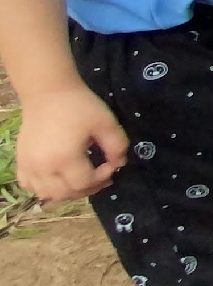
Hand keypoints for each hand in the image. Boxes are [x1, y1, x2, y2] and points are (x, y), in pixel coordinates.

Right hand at [15, 86, 126, 202]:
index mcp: (64, 158)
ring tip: (81, 179)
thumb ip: (117, 146)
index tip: (111, 165)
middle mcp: (43, 167)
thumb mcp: (106, 123)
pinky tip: (59, 178)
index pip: (84, 183)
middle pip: (65, 193)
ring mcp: (28, 165)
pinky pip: (29, 185)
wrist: (48, 92)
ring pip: (47, 193)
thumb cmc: (79, 105)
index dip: (101, 178)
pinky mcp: (20, 161)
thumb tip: (119, 164)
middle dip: (88, 188)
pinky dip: (44, 187)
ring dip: (67, 192)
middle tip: (101, 176)